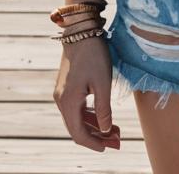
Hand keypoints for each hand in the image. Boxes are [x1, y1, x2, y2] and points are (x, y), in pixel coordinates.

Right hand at [53, 37, 121, 151]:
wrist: (80, 30)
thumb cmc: (93, 55)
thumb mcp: (103, 83)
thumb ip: (104, 109)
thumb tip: (106, 130)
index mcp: (68, 102)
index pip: (79, 134)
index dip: (94, 144)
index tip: (110, 147)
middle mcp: (61, 101)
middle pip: (77, 128)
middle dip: (98, 136)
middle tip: (117, 140)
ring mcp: (62, 93)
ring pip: (77, 118)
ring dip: (95, 126)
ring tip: (114, 130)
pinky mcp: (66, 86)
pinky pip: (77, 108)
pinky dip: (90, 115)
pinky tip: (103, 116)